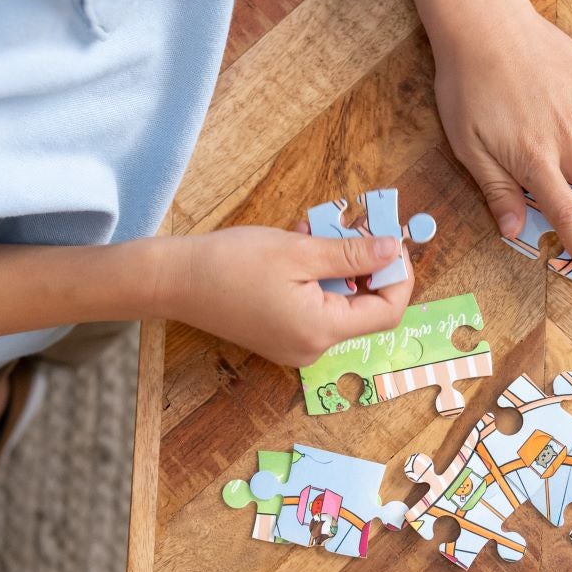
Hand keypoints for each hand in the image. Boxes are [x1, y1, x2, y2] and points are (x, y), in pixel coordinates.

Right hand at [164, 223, 413, 367]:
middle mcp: (312, 348)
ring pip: (338, 302)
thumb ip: (351, 254)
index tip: (392, 241)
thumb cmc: (230, 264)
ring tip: (315, 229)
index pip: (386, 312)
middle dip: (363, 263)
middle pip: (363, 308)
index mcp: (320, 331)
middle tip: (353, 224)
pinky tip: (298, 245)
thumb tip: (392, 250)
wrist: (174, 281)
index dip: (398, 276)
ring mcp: (294, 345)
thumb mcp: (298, 251)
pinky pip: (314, 305)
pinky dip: (315, 276)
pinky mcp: (279, 336)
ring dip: (336, 263)